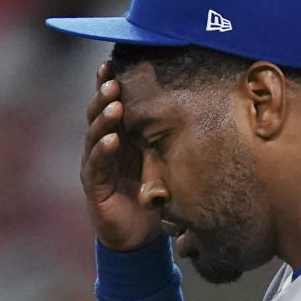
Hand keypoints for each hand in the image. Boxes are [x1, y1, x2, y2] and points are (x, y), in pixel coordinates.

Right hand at [80, 60, 164, 250]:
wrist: (139, 238)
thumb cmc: (153, 196)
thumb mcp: (165, 163)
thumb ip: (171, 141)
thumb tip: (205, 110)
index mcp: (121, 136)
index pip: (113, 104)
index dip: (111, 83)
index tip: (114, 62)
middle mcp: (105, 146)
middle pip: (99, 113)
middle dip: (104, 94)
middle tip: (112, 78)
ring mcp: (96, 165)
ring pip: (95, 135)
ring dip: (104, 118)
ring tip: (114, 103)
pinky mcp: (94, 186)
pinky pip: (96, 165)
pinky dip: (103, 151)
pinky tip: (112, 139)